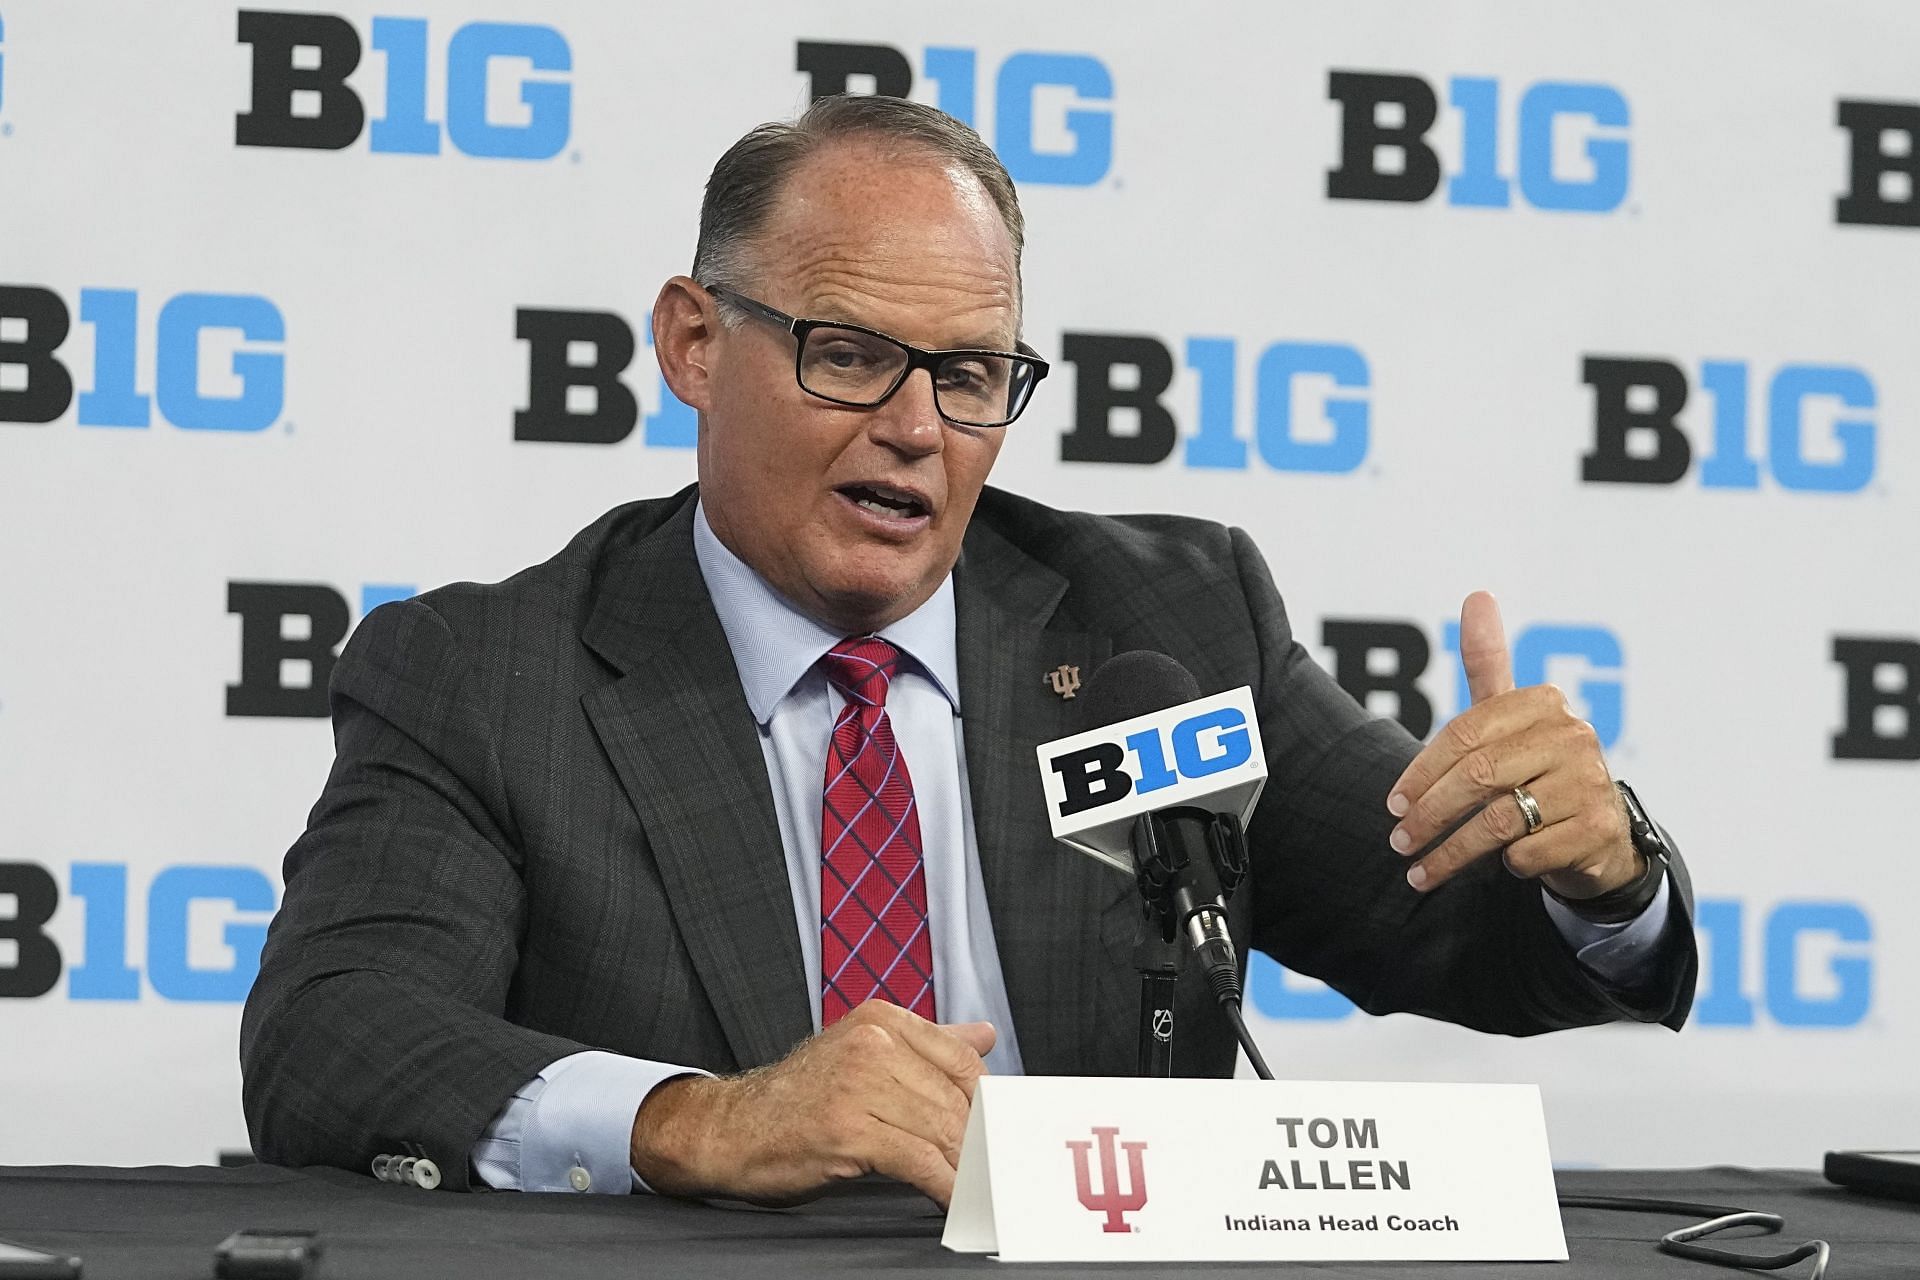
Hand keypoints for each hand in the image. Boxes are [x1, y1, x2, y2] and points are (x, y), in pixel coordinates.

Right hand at [628, 1001, 994, 1207]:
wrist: (731, 1128)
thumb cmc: (799, 1098)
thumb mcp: (863, 1054)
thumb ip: (928, 1044)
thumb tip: (984, 1036)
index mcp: (882, 1020)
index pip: (961, 1061)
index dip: (986, 1104)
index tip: (998, 1133)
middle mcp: (872, 1043)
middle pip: (955, 1099)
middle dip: (977, 1143)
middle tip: (994, 1171)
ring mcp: (858, 1084)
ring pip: (940, 1130)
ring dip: (965, 1168)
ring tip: (979, 1189)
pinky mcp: (847, 1129)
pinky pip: (917, 1160)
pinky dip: (942, 1185)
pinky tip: (950, 1199)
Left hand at [1386, 591, 1640, 900]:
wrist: (1598, 830)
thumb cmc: (1538, 767)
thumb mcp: (1509, 716)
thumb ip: (1488, 662)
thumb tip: (1478, 595)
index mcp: (1544, 703)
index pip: (1465, 734)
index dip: (1422, 772)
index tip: (1393, 803)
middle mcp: (1574, 736)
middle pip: (1478, 776)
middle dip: (1430, 814)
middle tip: (1398, 840)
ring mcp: (1590, 782)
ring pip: (1500, 821)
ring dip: (1452, 852)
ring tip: (1418, 872)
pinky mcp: (1598, 829)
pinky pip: (1528, 852)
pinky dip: (1506, 864)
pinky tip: (1498, 867)